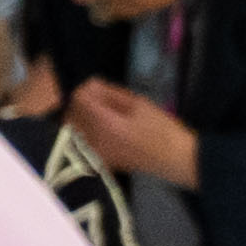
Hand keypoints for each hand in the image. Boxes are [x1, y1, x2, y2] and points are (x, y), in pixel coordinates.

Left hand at [56, 81, 199, 192]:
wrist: (173, 159)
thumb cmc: (162, 129)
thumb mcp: (139, 104)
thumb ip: (111, 94)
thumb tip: (90, 85)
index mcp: (106, 124)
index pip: (79, 100)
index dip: (85, 90)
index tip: (95, 87)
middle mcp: (95, 141)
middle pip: (72, 114)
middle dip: (81, 103)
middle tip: (100, 99)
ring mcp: (95, 153)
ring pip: (74, 129)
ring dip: (83, 117)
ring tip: (103, 113)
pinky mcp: (98, 161)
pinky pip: (82, 142)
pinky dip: (87, 131)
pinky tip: (104, 128)